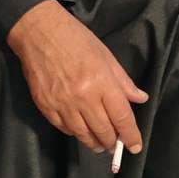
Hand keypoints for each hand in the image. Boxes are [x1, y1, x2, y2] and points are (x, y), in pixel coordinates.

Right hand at [7, 0, 147, 153]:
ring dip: (93, 142)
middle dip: (112, 142)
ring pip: (82, 134)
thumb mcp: (105, 55)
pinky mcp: (45, 106)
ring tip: (99, 144)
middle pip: (103, 130)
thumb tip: (140, 98)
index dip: (131, 136)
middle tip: (115, 145)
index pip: (122, 118)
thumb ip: (123, 81)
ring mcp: (62, 103)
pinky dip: (74, 132)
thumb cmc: (75, 38)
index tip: (135, 146)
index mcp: (102, 82)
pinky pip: (63, 128)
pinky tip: (79, 131)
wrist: (38, 31)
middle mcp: (83, 97)